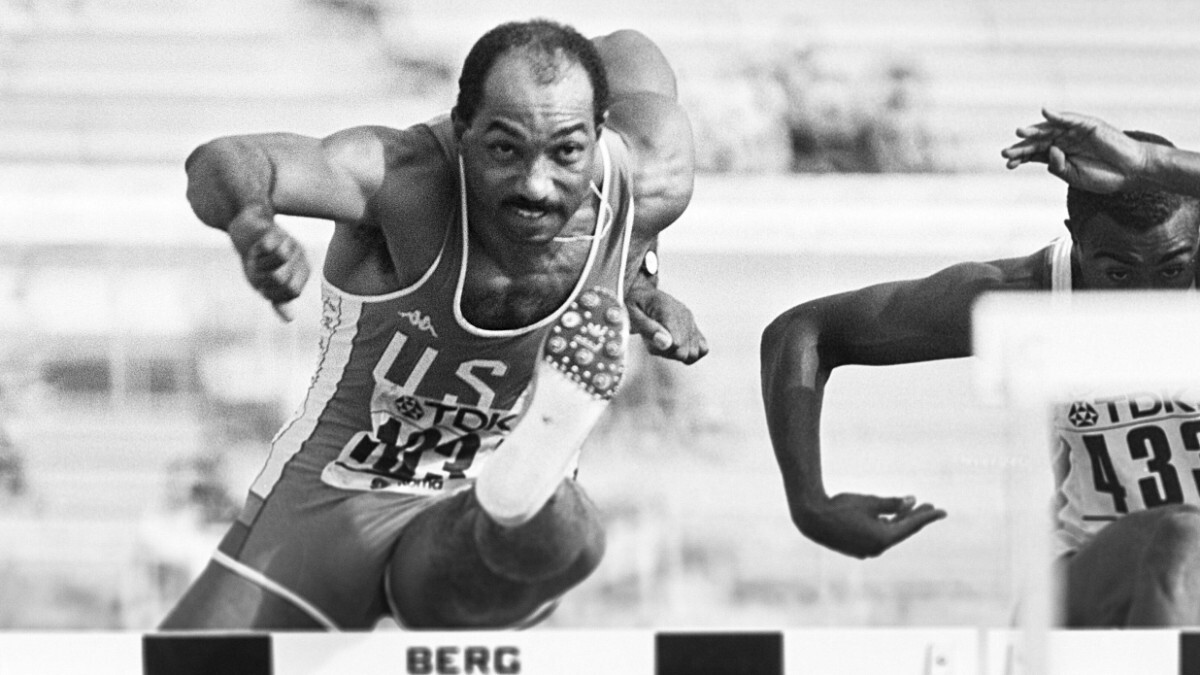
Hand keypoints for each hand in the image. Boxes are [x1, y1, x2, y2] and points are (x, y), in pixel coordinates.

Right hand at [229, 208, 310, 321]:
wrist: (247, 231)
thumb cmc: (259, 260)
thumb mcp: (268, 285)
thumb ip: (279, 301)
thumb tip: (290, 319)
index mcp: (303, 271)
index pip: (293, 292)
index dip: (272, 293)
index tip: (263, 285)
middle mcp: (301, 256)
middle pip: (283, 278)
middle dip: (263, 278)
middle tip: (257, 269)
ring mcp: (290, 242)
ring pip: (277, 260)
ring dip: (258, 263)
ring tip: (257, 257)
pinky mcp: (276, 229)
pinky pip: (266, 246)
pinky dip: (256, 250)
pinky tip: (257, 246)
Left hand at [626, 284, 708, 363]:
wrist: (643, 296)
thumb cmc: (634, 306)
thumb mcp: (632, 314)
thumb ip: (648, 329)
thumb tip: (666, 342)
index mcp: (668, 308)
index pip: (677, 343)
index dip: (661, 348)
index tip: (649, 339)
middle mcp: (684, 314)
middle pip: (685, 351)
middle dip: (667, 352)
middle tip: (653, 341)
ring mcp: (692, 321)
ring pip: (694, 353)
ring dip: (676, 353)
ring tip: (662, 342)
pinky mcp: (695, 327)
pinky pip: (703, 349)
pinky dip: (689, 353)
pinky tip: (675, 346)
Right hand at [796, 492, 946, 558]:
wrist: (810, 518)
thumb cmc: (840, 507)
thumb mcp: (869, 502)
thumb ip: (892, 503)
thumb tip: (912, 501)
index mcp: (882, 539)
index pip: (911, 526)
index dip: (927, 517)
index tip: (943, 511)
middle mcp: (876, 549)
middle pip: (902, 531)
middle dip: (915, 518)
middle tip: (930, 507)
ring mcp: (866, 551)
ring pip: (889, 535)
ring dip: (900, 522)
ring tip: (910, 509)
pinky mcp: (857, 548)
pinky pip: (878, 537)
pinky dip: (886, 527)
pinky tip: (889, 518)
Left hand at [1001, 108, 1148, 193]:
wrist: (1130, 172)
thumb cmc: (1103, 176)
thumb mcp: (1073, 177)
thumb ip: (1058, 166)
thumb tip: (1048, 151)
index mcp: (1058, 155)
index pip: (1034, 154)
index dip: (1021, 157)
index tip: (1008, 164)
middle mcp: (1064, 141)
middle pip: (1038, 141)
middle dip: (1022, 147)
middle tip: (1005, 152)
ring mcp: (1075, 132)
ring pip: (1050, 129)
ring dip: (1034, 130)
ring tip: (1019, 133)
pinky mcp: (1089, 125)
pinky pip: (1071, 119)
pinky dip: (1058, 115)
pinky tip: (1044, 113)